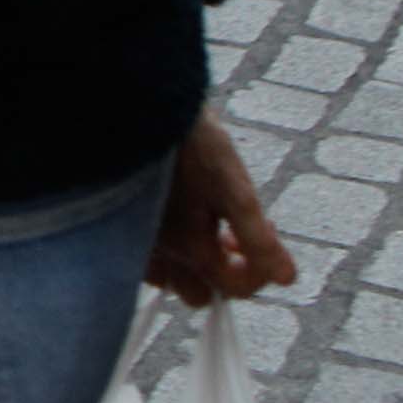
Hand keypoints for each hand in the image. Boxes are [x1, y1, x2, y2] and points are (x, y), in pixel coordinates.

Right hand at [146, 113, 296, 306]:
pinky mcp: (117, 226)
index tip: (267, 228)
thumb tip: (286, 279)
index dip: (259, 269)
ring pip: (168, 277)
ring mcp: (134, 243)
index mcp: (193, 250)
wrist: (138, 109)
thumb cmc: (191, 145)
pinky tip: (172, 212)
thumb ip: (258, 240)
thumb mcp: (233, 190)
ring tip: (203, 219)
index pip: (235, 289)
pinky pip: (144, 256)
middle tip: (230, 231)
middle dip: (220, 270)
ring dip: (190, 260)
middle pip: (198, 292)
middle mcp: (160, 256)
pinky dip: (162, 246)